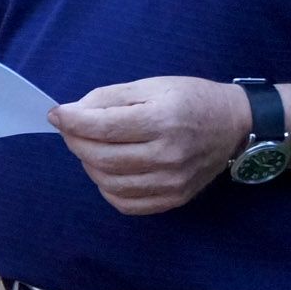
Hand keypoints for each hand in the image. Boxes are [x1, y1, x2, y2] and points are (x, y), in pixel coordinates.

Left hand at [50, 76, 249, 215]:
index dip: (72, 121)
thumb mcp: (151, 85)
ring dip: (88, 164)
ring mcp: (172, 182)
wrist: (234, 125)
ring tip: (90, 147)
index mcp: (163, 120)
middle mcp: (169, 155)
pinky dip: (107, 188)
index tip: (56, 114)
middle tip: (71, 129)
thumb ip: (109, 97)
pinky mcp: (174, 199)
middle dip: (76, 142)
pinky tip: (108, 169)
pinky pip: (126, 203)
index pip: (104, 127)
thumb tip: (72, 112)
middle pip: (102, 158)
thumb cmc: (190, 99)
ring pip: (109, 183)